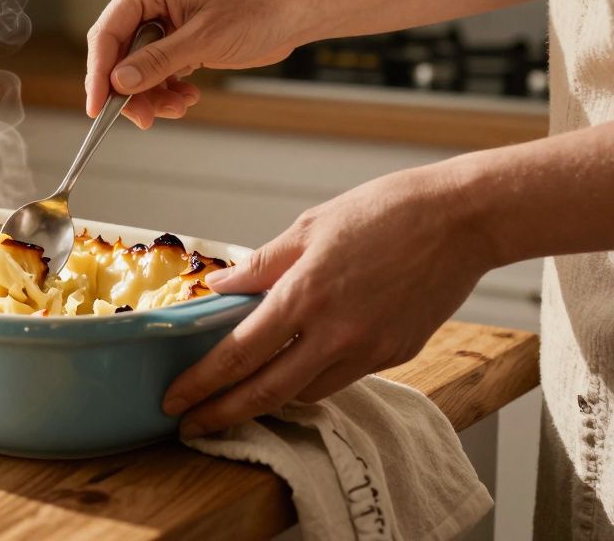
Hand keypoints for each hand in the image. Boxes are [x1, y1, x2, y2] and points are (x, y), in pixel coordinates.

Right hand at [85, 0, 318, 127]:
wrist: (295, 9)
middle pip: (119, 54)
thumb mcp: (204, 40)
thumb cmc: (259, 8)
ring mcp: (161, 17)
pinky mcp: (175, 35)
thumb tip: (118, 82)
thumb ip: (157, 62)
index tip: (98, 108)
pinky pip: (156, 69)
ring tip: (177, 107)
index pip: (107, 33)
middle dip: (132, 90)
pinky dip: (167, 89)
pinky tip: (186, 97)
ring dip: (152, 94)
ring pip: (136, 67)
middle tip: (145, 117)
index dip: (99, 74)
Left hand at [162, 164, 495, 438]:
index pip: (239, 353)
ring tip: (238, 397)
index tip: (175, 399)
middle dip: (223, 413)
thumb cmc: (386, 212)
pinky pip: (343, 378)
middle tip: (191, 426)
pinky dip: (312, 380)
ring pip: (306, 392)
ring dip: (268, 399)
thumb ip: (261, 264)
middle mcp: (336, 332)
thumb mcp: (310, 227)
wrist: (464, 220)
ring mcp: (370, 349)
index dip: (202, 383)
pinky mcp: (397, 354)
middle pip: (267, 391)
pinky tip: (295, 370)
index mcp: (305, 294)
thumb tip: (220, 286)